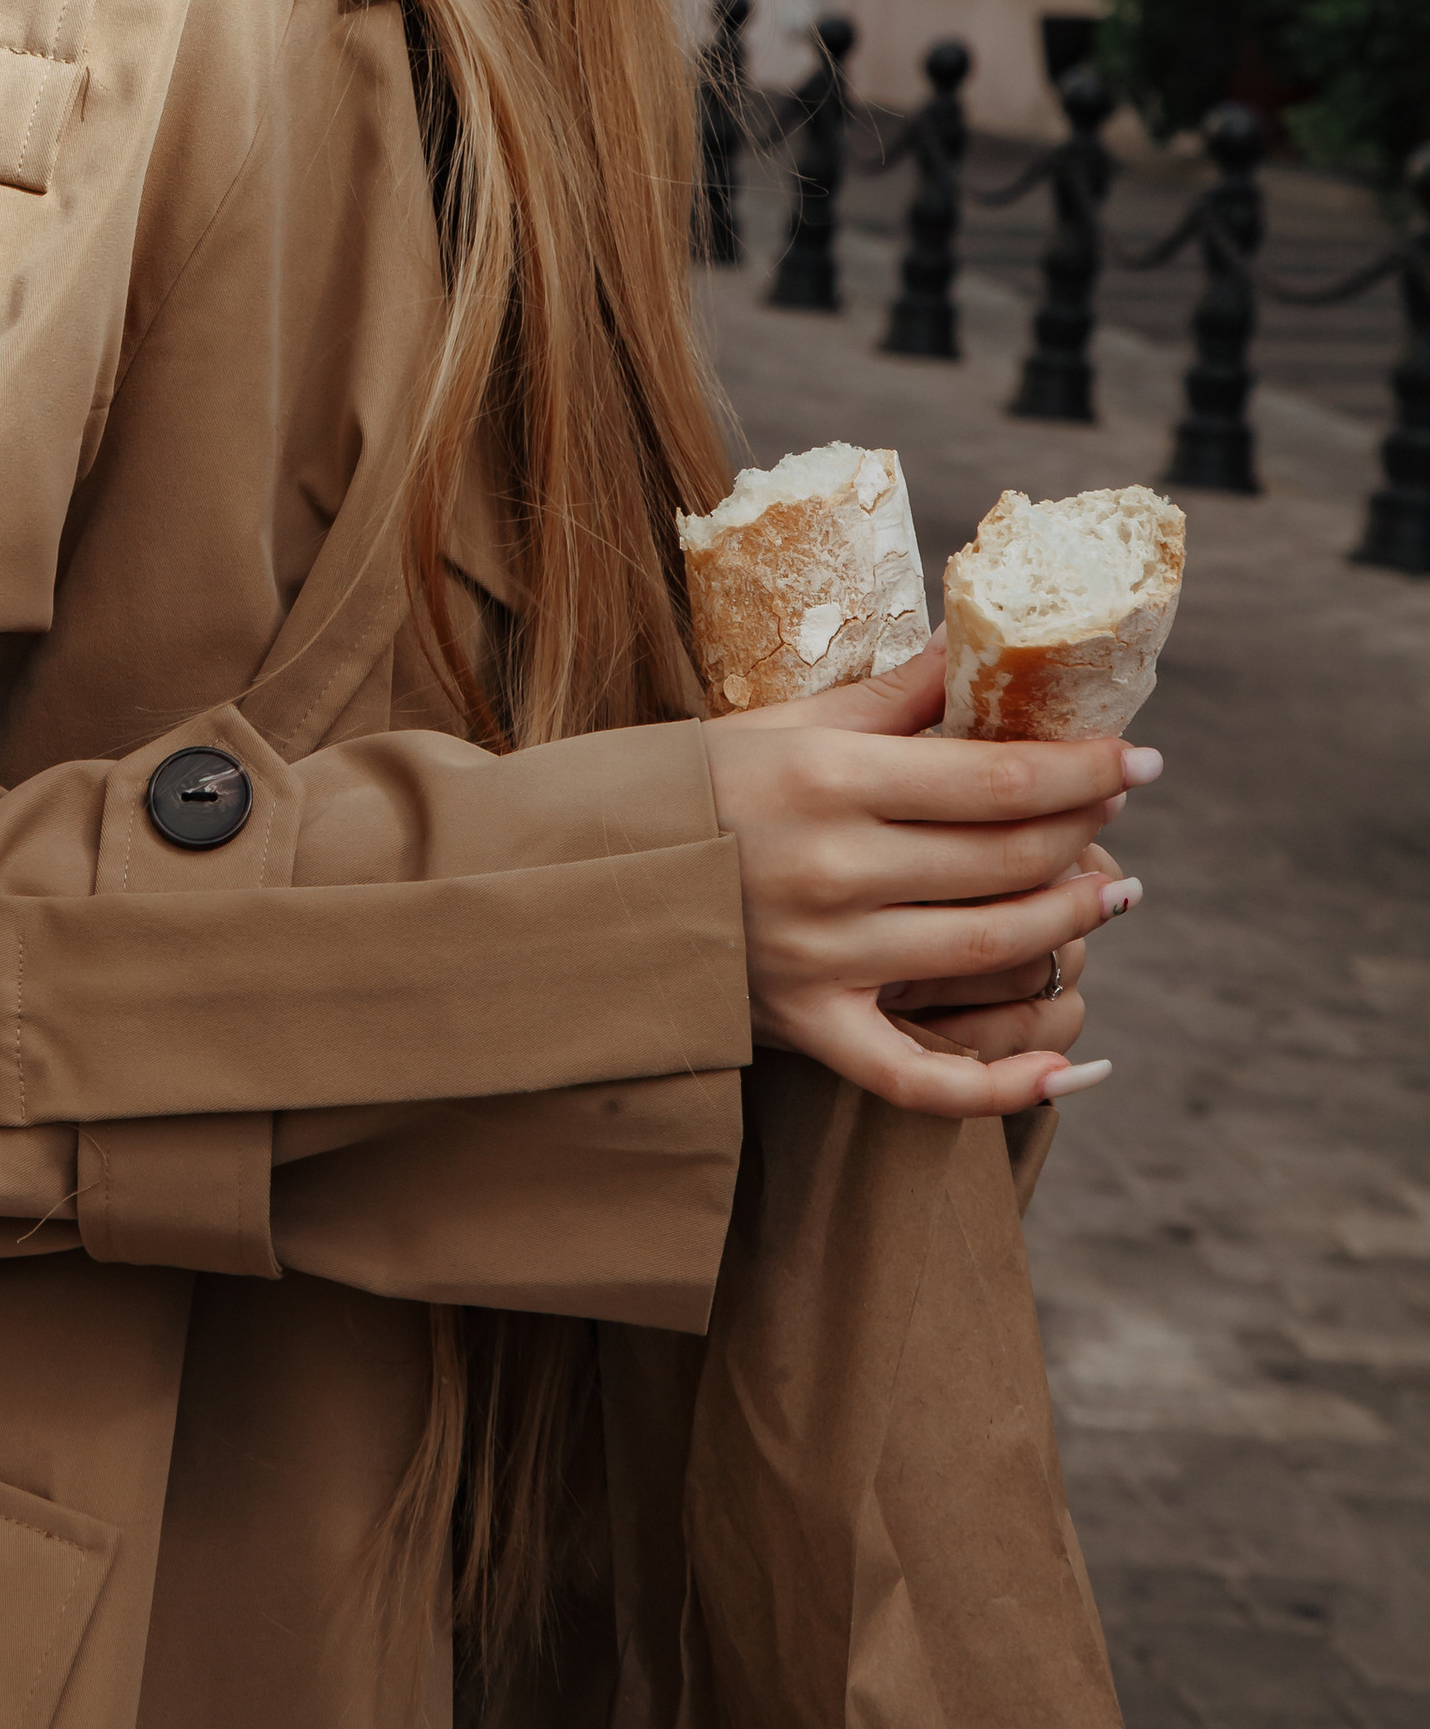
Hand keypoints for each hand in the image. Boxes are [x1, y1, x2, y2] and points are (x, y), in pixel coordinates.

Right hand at [700, 639, 1154, 1117]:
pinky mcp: (812, 1026)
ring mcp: (826, 959)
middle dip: (1082, 836)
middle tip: (1119, 815)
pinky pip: (920, 1077)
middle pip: (1005, 861)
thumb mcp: (787, 724)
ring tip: (1108, 893)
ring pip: (987, 950)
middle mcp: (836, 871)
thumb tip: (973, 642)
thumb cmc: (698, 785)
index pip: (996, 780)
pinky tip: (1071, 1068)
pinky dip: (1002, 1086)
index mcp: (832, 781)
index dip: (1082, 770)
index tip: (1137, 757)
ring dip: (1066, 922)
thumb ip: (890, 695)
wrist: (591, 878)